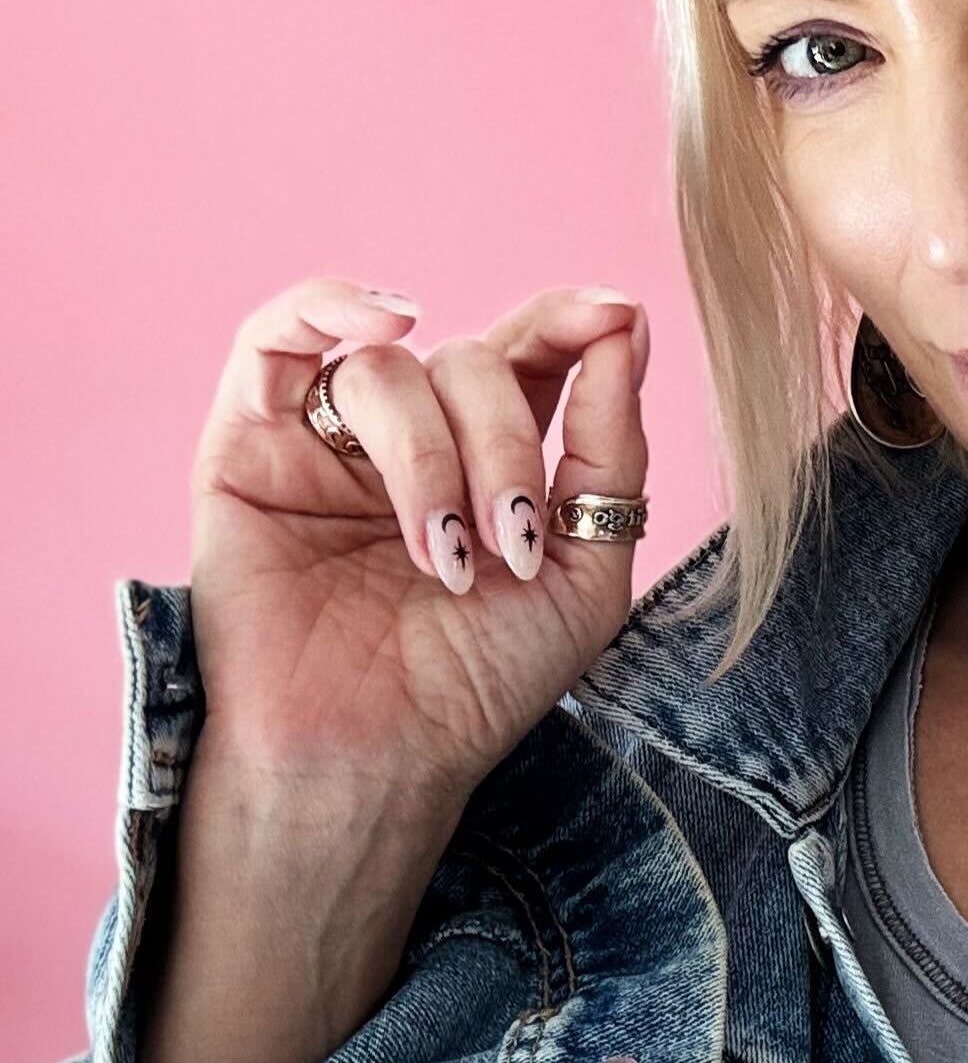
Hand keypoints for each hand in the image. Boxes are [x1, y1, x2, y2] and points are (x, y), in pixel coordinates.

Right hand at [186, 276, 650, 806]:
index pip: (536, 353)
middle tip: (512, 546)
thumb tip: (623, 321)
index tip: (615, 314)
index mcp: (496, 456)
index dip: (574, 323)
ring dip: (430, 458)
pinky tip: (382, 325)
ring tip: (443, 558)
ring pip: (392, 371)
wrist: (378, 756)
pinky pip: (273, 336)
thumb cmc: (479, 681)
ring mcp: (330, 437)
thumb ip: (609, 449)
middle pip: (474, 362)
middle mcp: (416, 436)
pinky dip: (326, 307)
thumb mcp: (587, 568)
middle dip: (505, 446)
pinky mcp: (249, 444)